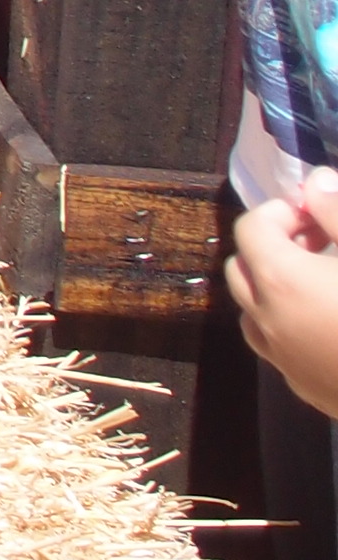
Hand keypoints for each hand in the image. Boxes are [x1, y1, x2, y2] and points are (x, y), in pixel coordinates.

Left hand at [235, 182, 337, 415]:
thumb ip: (336, 213)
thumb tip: (317, 181)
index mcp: (282, 282)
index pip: (251, 227)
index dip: (282, 211)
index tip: (317, 213)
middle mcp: (268, 321)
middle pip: (242, 267)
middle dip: (273, 245)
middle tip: (319, 239)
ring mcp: (283, 361)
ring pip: (252, 311)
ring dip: (274, 287)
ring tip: (321, 279)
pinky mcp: (303, 389)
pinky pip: (276, 346)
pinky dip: (287, 324)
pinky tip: (330, 322)